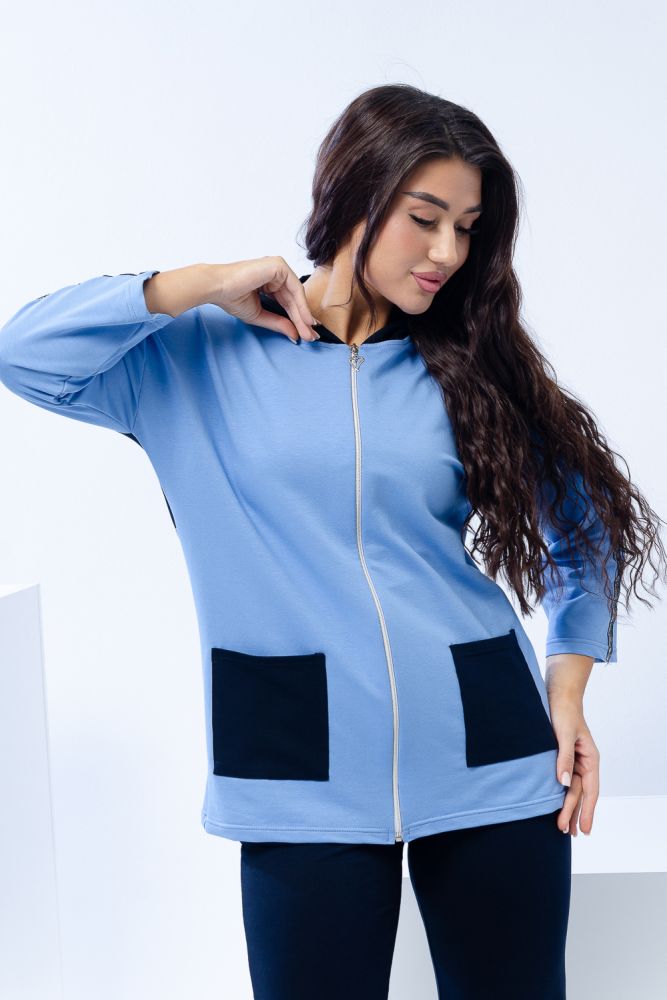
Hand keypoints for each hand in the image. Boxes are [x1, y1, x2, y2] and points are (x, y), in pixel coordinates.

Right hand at [208, 256, 320, 342]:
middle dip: (303, 320)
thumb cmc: (232, 297)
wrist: (218, 287)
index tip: (306, 334)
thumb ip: (278, 323)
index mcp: (270, 281)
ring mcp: (278, 267)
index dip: (298, 319)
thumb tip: (296, 335)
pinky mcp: (279, 266)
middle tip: (311, 337)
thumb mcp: (260, 315)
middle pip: (294, 300)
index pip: (288, 302)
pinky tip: (305, 320)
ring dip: (303, 316)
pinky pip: (295, 289)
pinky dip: (301, 305)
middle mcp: (276, 273)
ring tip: (309, 333)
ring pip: (296, 295)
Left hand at [549, 698, 599, 835]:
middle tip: (567, 833)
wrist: (557, 695)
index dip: (588, 811)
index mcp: (590, 759)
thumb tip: (564, 783)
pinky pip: (562, 780)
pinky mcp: (561, 758)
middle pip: (579, 793)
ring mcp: (573, 761)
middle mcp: (583, 763)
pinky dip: (560, 794)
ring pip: (571, 790)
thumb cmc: (564, 712)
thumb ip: (563, 758)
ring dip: (568, 807)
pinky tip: (555, 805)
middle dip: (574, 813)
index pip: (591, 790)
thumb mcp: (563, 735)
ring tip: (565, 828)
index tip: (586, 829)